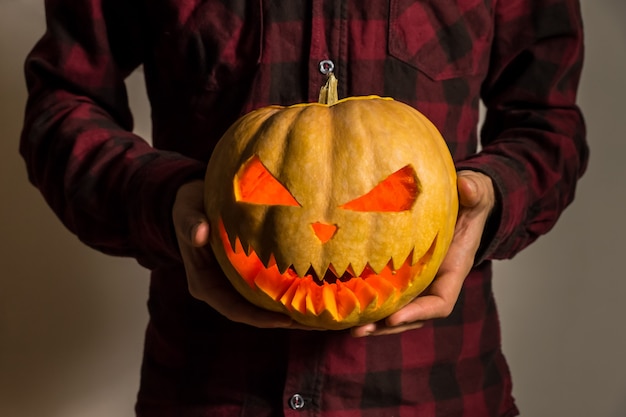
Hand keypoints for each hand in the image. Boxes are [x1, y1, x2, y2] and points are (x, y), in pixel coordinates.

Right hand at [172, 180, 308, 328]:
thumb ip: (191, 222)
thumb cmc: (190, 206)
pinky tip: (313, 290)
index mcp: (204, 283)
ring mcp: (234, 283)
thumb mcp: (186, 211)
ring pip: (264, 304)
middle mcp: (220, 289)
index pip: (233, 309)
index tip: (285, 320)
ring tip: (321, 314)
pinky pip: (269, 287)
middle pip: (254, 313)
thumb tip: (200, 233)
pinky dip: (288, 290)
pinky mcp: (247, 272)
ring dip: (291, 309)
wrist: (194, 200)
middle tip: (315, 322)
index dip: (259, 318)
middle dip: (283, 320)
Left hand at [351, 170, 495, 336]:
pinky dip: (370, 300)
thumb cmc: (470, 198)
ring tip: (348, 327)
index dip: (418, 312)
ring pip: (398, 309)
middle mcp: (436, 280)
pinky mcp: (403, 271)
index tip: (393, 317)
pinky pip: (388, 292)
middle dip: (388, 326)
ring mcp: (419, 279)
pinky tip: (345, 304)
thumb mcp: (476, 192)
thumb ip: (474, 191)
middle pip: (413, 315)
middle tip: (359, 330)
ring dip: (375, 321)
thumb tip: (467, 186)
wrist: (463, 200)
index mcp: (454, 268)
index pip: (440, 302)